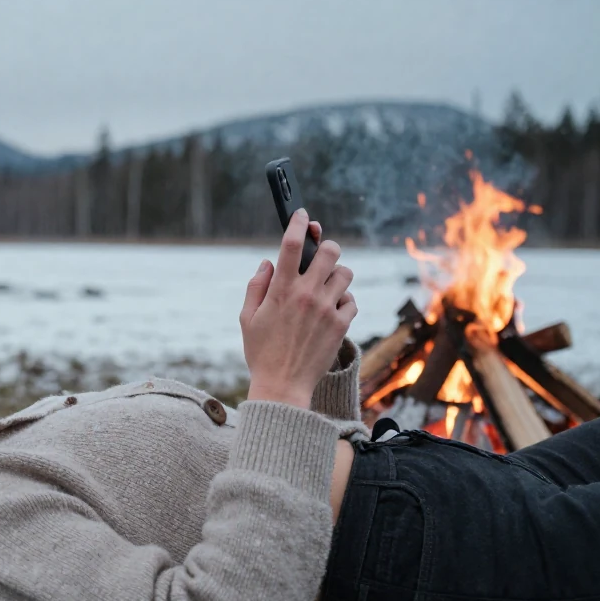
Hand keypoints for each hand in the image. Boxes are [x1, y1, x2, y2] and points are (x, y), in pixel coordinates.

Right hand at [239, 209, 356, 408]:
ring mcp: (327, 309)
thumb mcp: (247, 318)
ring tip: (326, 285)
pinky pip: (351, 300)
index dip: (298, 223)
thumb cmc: (261, 352)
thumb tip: (268, 262)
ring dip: (337, 274)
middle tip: (321, 255)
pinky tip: (331, 309)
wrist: (283, 386)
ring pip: (346, 273)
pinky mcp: (341, 326)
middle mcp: (307, 295)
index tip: (302, 214)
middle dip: (327, 247)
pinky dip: (343, 300)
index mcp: (281, 290)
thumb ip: (256, 286)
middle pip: (330, 251)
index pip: (292, 244)